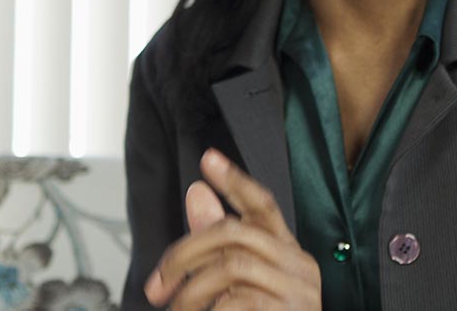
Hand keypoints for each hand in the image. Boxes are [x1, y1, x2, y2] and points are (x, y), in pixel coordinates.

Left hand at [143, 149, 321, 309]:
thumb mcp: (239, 282)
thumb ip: (218, 243)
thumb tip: (196, 192)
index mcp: (285, 251)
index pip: (263, 204)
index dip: (235, 181)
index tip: (208, 160)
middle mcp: (298, 264)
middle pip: (234, 232)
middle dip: (184, 254)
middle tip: (158, 286)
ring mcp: (298, 290)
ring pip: (231, 265)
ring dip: (191, 290)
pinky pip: (238, 300)